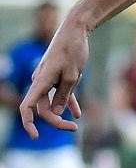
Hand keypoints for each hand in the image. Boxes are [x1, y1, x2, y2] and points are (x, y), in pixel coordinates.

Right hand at [19, 17, 88, 138]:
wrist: (76, 31)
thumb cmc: (73, 51)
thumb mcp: (72, 76)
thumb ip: (64, 95)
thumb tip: (57, 113)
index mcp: (41, 81)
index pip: (27, 106)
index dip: (29, 123)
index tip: (36, 136)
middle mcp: (40, 81)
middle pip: (43, 108)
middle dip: (56, 121)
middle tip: (74, 128)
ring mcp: (49, 79)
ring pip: (52, 102)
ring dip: (62, 114)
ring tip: (75, 124)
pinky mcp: (58, 76)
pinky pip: (61, 94)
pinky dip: (68, 104)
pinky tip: (77, 114)